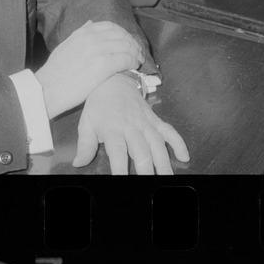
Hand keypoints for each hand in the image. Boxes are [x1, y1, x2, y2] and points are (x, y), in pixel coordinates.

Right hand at [35, 20, 143, 118]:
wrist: (47, 89)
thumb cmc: (54, 72)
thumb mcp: (65, 45)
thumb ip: (79, 33)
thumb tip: (90, 23)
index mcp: (83, 33)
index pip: (110, 26)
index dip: (123, 33)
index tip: (128, 41)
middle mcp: (92, 38)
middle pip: (121, 35)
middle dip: (132, 43)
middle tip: (138, 52)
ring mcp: (98, 50)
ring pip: (126, 46)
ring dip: (135, 53)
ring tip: (138, 60)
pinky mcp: (103, 65)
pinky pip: (126, 59)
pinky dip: (133, 61)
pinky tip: (134, 67)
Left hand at [73, 74, 189, 174]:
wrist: (114, 79)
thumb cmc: (99, 104)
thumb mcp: (86, 122)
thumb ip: (85, 145)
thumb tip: (79, 163)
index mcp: (113, 128)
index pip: (118, 151)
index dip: (120, 166)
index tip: (122, 180)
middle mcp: (131, 126)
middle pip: (141, 150)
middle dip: (146, 168)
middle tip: (150, 184)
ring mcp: (145, 122)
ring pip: (157, 143)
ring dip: (164, 161)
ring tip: (168, 177)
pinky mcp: (155, 119)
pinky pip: (169, 130)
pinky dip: (178, 142)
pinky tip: (184, 156)